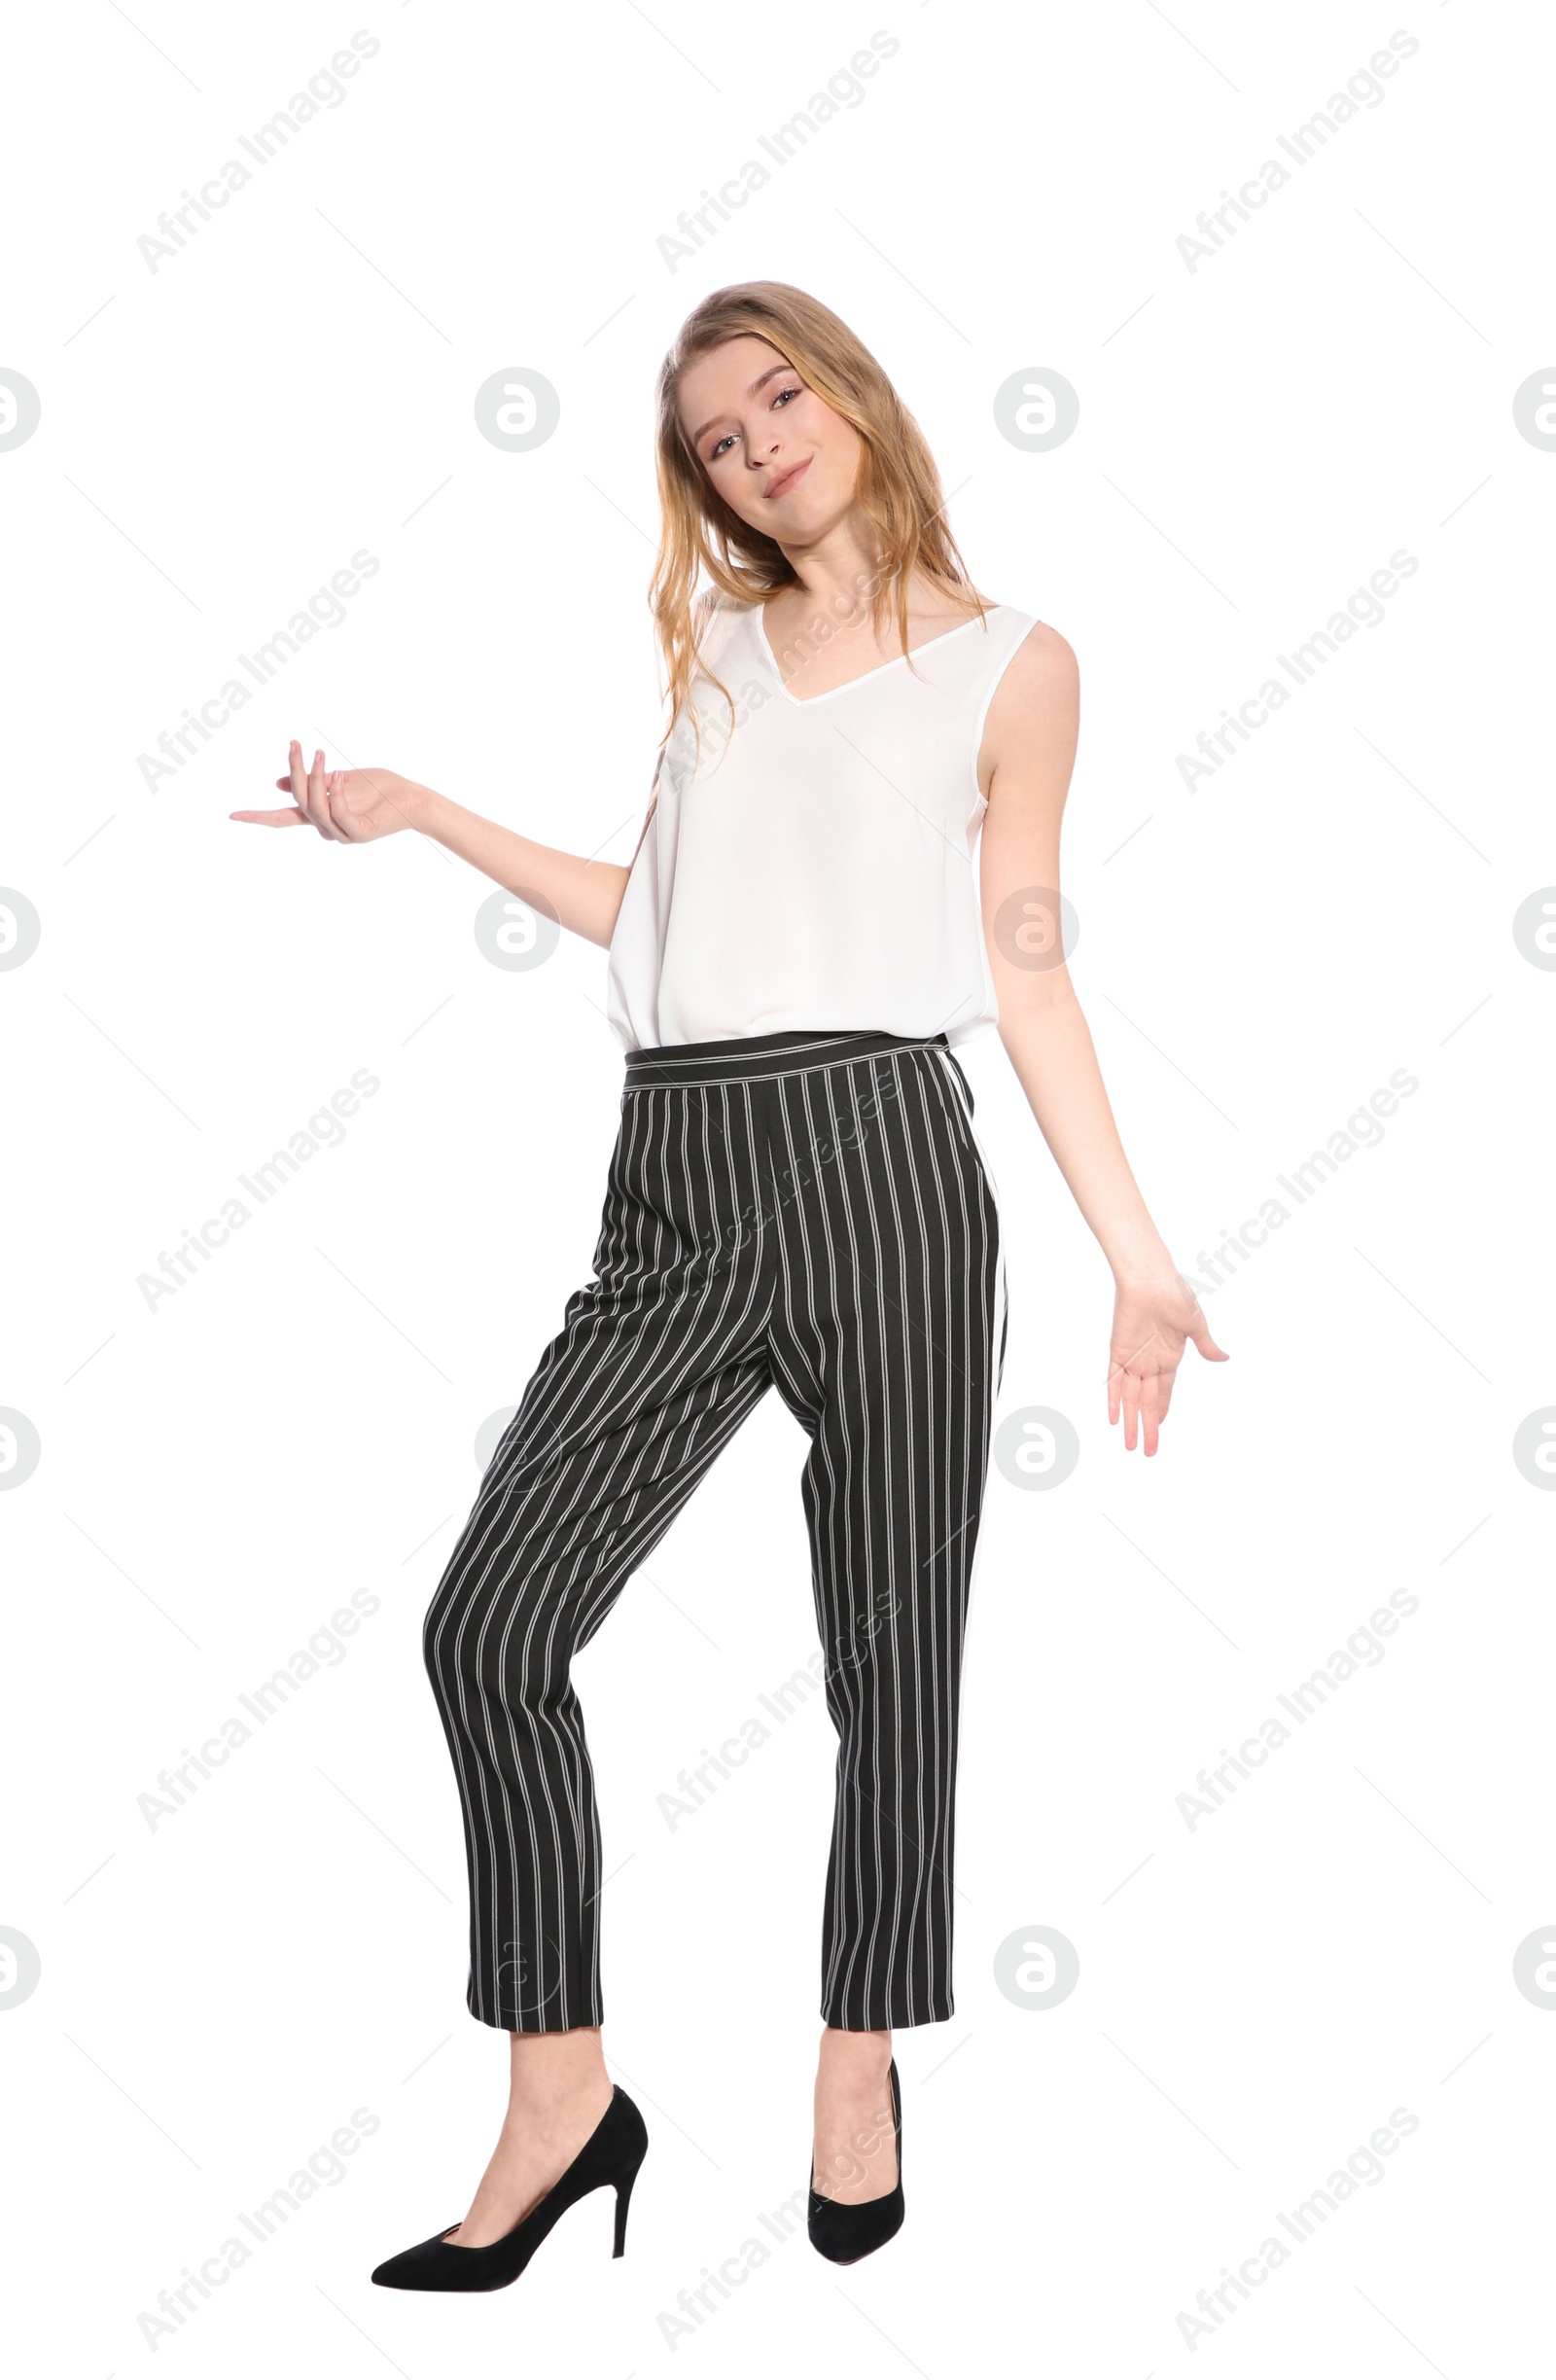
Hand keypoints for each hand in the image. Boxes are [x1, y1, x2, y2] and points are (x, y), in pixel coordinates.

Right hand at [230, 742, 431, 840]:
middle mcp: (328, 829)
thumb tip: (277, 784)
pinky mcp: (360, 833)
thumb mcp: (339, 780)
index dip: (257, 817)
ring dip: (315, 778)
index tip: (232, 815)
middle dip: (295, 771)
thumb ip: (311, 783)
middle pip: (298, 801)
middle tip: (295, 744)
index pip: (282, 819)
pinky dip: (335, 793)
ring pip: (315, 806)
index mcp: (321, 816)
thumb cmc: (380, 788)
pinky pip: (338, 812)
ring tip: (319, 754)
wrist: (413, 799)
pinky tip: (337, 775)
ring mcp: (343, 834)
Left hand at [1107, 1267, 1227, 1456]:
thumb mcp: (1196, 1324)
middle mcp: (1149, 1362)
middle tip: (1148, 1452)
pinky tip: (1114, 1419)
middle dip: (1147, 1427)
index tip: (1160, 1428)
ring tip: (1131, 1445)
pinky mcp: (1118, 1351)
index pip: (1164, 1392)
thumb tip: (1225, 1358)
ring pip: (1130, 1398)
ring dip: (1131, 1422)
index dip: (1161, 1411)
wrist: (1150, 1278)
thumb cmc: (1175, 1295)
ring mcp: (1133, 1358)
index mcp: (1169, 1357)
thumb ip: (1206, 1346)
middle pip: (1147, 1403)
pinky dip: (1113, 1400)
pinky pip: (1113, 1381)